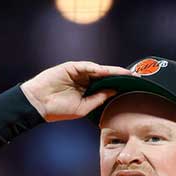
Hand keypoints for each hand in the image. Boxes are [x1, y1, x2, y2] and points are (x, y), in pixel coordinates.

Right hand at [19, 61, 133, 122]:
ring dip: (112, 71)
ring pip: (98, 70)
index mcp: (87, 91)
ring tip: (126, 74)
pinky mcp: (71, 67)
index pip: (106, 86)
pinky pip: (86, 66)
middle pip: (105, 76)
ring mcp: (78, 73)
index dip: (119, 85)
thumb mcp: (83, 108)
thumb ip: (98, 99)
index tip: (133, 86)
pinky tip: (106, 72)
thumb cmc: (59, 109)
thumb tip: (114, 91)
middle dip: (120, 76)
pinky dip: (97, 68)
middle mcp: (84, 81)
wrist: (39, 104)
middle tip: (136, 76)